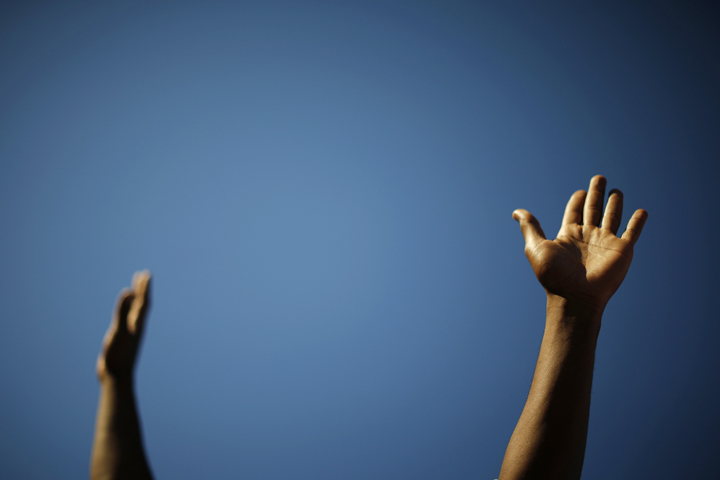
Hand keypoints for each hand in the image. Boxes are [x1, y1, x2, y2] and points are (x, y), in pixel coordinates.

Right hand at [97, 271, 151, 381]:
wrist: (117, 376)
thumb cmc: (118, 354)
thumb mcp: (119, 330)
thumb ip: (122, 311)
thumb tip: (128, 292)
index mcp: (137, 323)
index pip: (143, 301)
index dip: (144, 288)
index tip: (146, 274)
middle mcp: (136, 326)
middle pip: (142, 304)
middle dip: (142, 290)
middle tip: (143, 275)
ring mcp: (131, 333)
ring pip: (135, 313)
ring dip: (135, 300)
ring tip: (134, 291)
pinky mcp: (124, 340)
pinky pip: (127, 321)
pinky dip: (126, 313)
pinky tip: (124, 314)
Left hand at [513, 175, 646, 310]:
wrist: (575, 296)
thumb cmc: (553, 275)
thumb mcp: (536, 247)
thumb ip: (530, 227)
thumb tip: (516, 212)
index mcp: (569, 235)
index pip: (574, 212)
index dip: (576, 201)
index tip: (579, 192)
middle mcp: (588, 237)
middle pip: (594, 209)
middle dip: (596, 193)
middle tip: (599, 178)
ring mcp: (606, 243)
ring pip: (613, 217)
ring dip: (615, 204)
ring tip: (617, 191)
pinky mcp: (622, 251)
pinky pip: (632, 233)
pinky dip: (638, 222)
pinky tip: (642, 211)